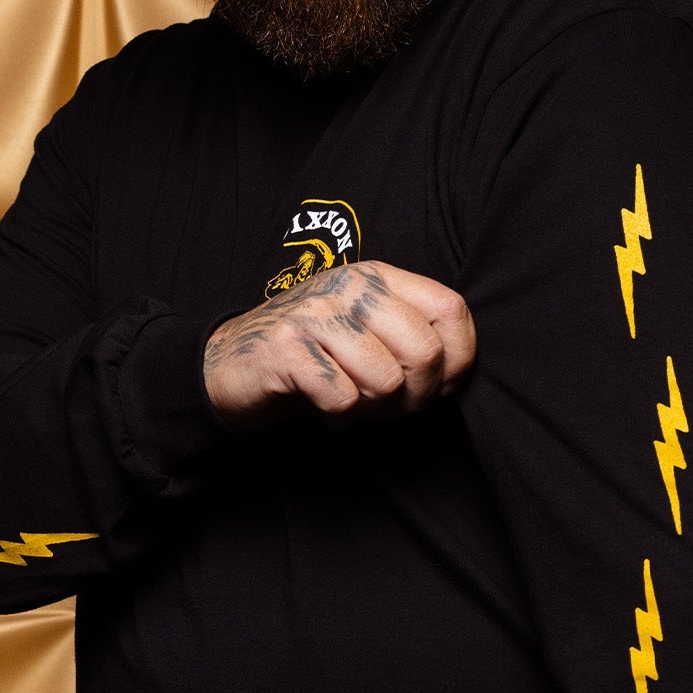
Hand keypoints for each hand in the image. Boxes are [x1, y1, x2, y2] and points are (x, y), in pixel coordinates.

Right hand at [203, 262, 475, 430]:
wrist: (233, 363)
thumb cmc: (314, 354)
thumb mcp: (367, 329)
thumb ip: (411, 334)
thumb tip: (457, 370)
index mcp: (377, 276)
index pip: (451, 309)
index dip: (458, 360)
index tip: (438, 385)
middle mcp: (349, 287)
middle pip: (424, 351)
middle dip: (417, 396)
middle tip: (392, 405)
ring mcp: (315, 315)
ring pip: (386, 381)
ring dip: (374, 408)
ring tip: (354, 400)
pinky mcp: (286, 349)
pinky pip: (341, 399)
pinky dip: (338, 416)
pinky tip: (325, 406)